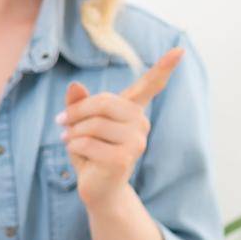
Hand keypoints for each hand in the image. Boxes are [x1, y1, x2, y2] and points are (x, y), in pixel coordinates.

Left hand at [55, 47, 182, 210]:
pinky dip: (74, 146)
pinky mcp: (123, 158)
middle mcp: (140, 124)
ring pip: (94, 124)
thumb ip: (79, 104)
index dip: (164, 68)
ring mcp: (135, 142)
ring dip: (72, 132)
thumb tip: (75, 85)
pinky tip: (76, 153)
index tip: (179, 50)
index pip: (150, 87)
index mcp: (133, 112)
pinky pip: (89, 143)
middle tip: (61, 121)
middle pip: (104, 103)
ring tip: (68, 139)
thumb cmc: (91, 153)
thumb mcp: (82, 124)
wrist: (98, 189)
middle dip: (77, 112)